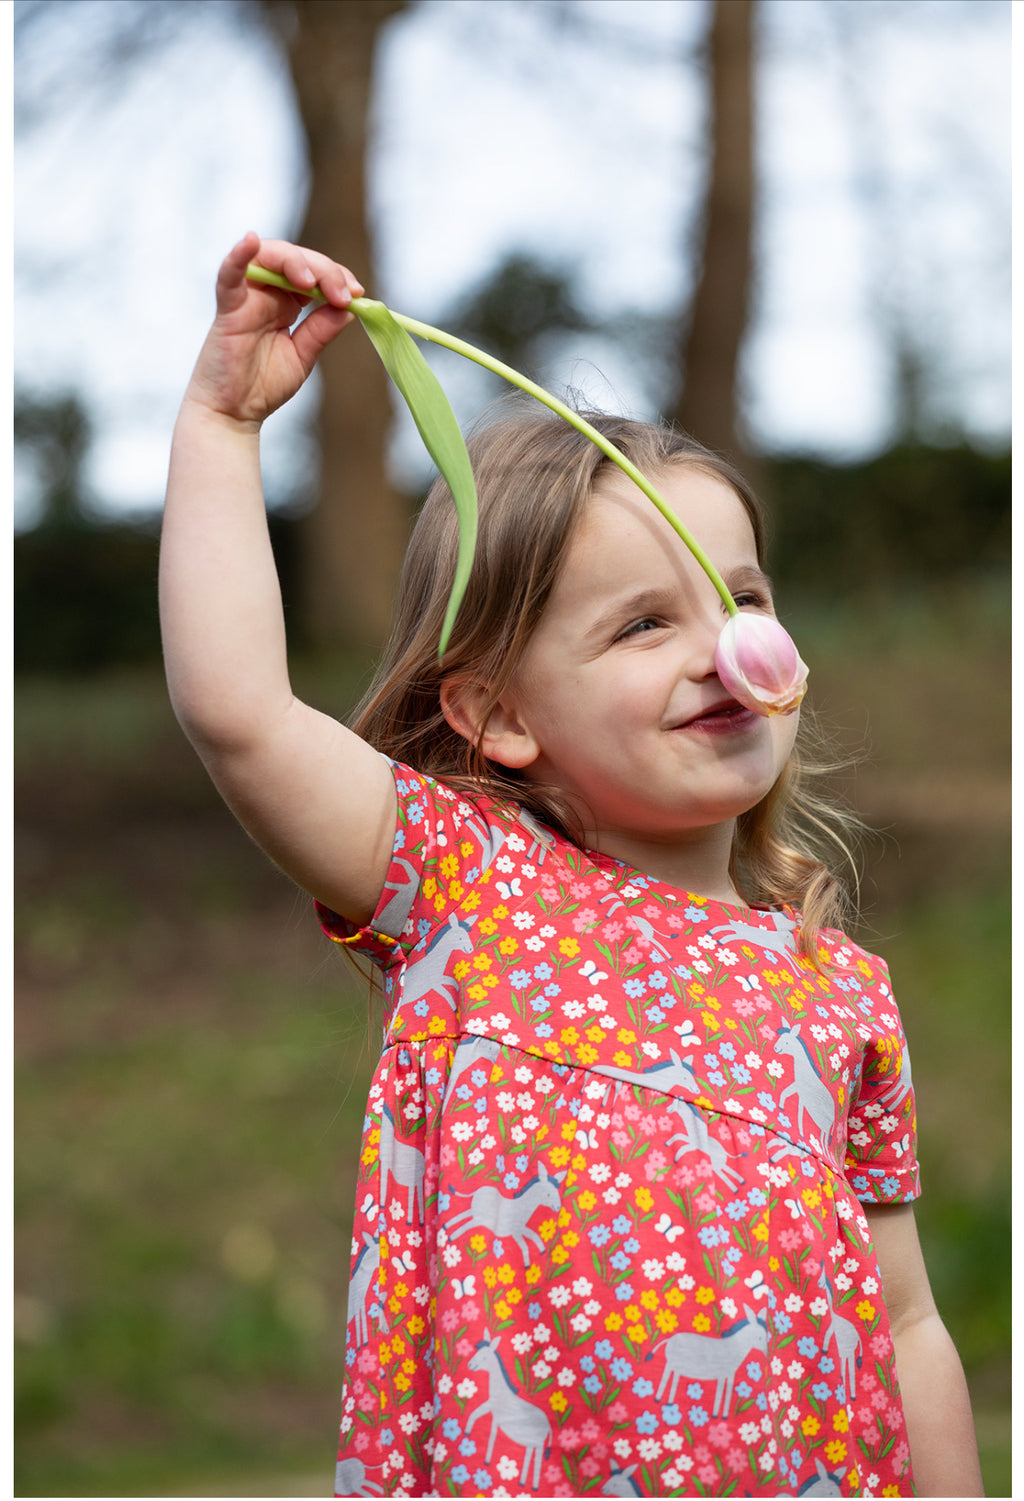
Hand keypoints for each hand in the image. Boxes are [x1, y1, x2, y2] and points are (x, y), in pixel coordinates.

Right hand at [184, 233, 364, 427]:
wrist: (233, 413)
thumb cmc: (262, 385)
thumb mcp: (303, 355)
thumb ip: (322, 330)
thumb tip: (351, 308)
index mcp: (286, 303)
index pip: (313, 273)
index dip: (336, 277)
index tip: (358, 294)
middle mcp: (266, 293)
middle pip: (295, 259)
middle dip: (324, 271)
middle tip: (343, 293)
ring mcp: (246, 297)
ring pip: (268, 257)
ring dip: (294, 261)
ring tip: (311, 282)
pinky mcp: (227, 308)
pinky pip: (229, 275)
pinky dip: (238, 256)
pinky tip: (251, 241)